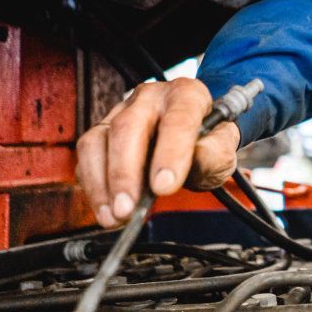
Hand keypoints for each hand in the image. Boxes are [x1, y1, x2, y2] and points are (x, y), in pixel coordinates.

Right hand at [76, 78, 240, 227]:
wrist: (196, 136)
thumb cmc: (208, 140)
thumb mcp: (224, 148)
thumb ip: (215, 153)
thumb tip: (194, 161)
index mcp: (187, 94)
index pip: (178, 119)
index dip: (170, 153)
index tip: (164, 187)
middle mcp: (150, 98)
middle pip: (128, 127)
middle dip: (125, 173)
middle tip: (128, 208)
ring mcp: (120, 113)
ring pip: (97, 141)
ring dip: (102, 184)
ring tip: (114, 216)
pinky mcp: (102, 133)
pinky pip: (87, 158)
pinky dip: (92, 187)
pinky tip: (105, 209)